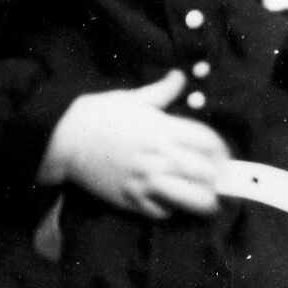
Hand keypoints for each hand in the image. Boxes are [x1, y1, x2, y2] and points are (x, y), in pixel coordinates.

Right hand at [41, 71, 229, 217]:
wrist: (63, 138)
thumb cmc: (99, 114)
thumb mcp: (133, 98)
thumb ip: (162, 91)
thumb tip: (181, 76)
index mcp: (163, 129)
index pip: (208, 142)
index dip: (222, 151)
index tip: (223, 156)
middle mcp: (158, 156)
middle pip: (206, 173)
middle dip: (219, 178)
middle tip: (223, 181)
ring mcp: (146, 181)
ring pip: (190, 199)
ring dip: (204, 200)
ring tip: (209, 199)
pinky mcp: (131, 199)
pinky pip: (162, 212)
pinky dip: (171, 209)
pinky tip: (172, 202)